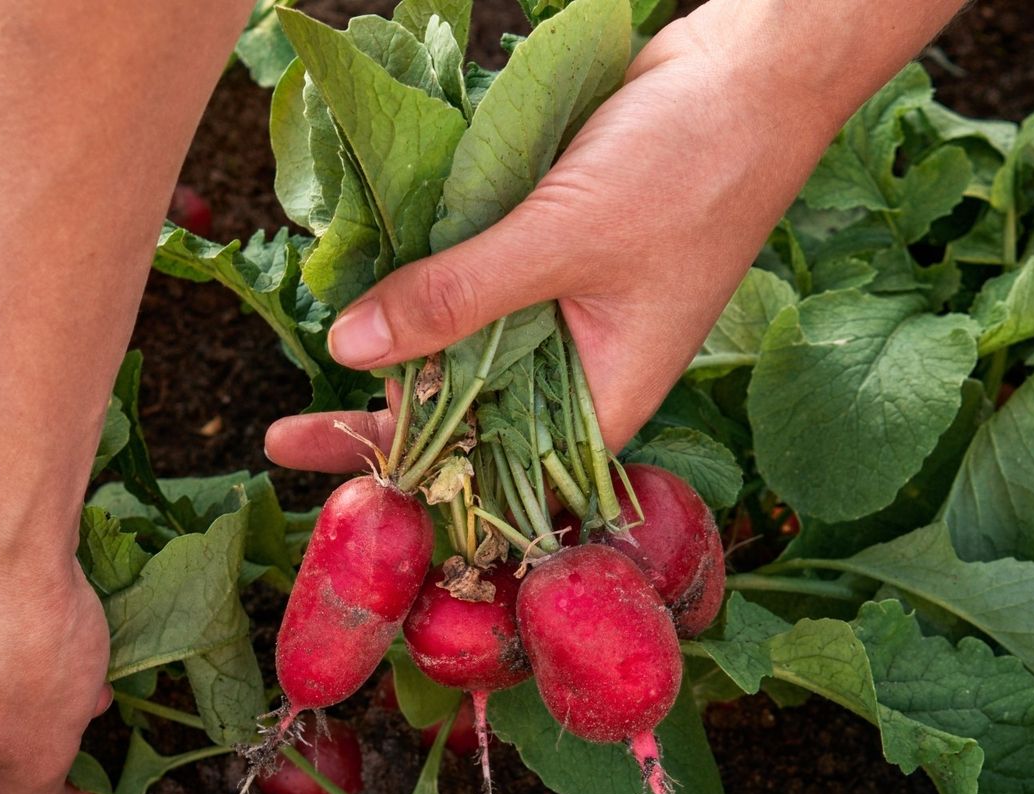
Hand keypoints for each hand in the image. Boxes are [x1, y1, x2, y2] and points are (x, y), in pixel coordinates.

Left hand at [265, 9, 850, 471]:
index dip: (414, 484)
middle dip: (384, 429)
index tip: (337, 489)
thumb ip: (454, 297)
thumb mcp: (559, 238)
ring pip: (462, 357)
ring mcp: (561, 316)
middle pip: (467, 422)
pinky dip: (423, 293)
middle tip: (281, 438)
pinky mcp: (543, 260)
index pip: (495, 472)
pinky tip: (360, 299)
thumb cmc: (691, 163)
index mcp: (603, 402)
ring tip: (305, 381)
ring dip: (397, 359)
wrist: (753, 65)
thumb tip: (350, 349)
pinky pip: (471, 292)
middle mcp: (579, 372)